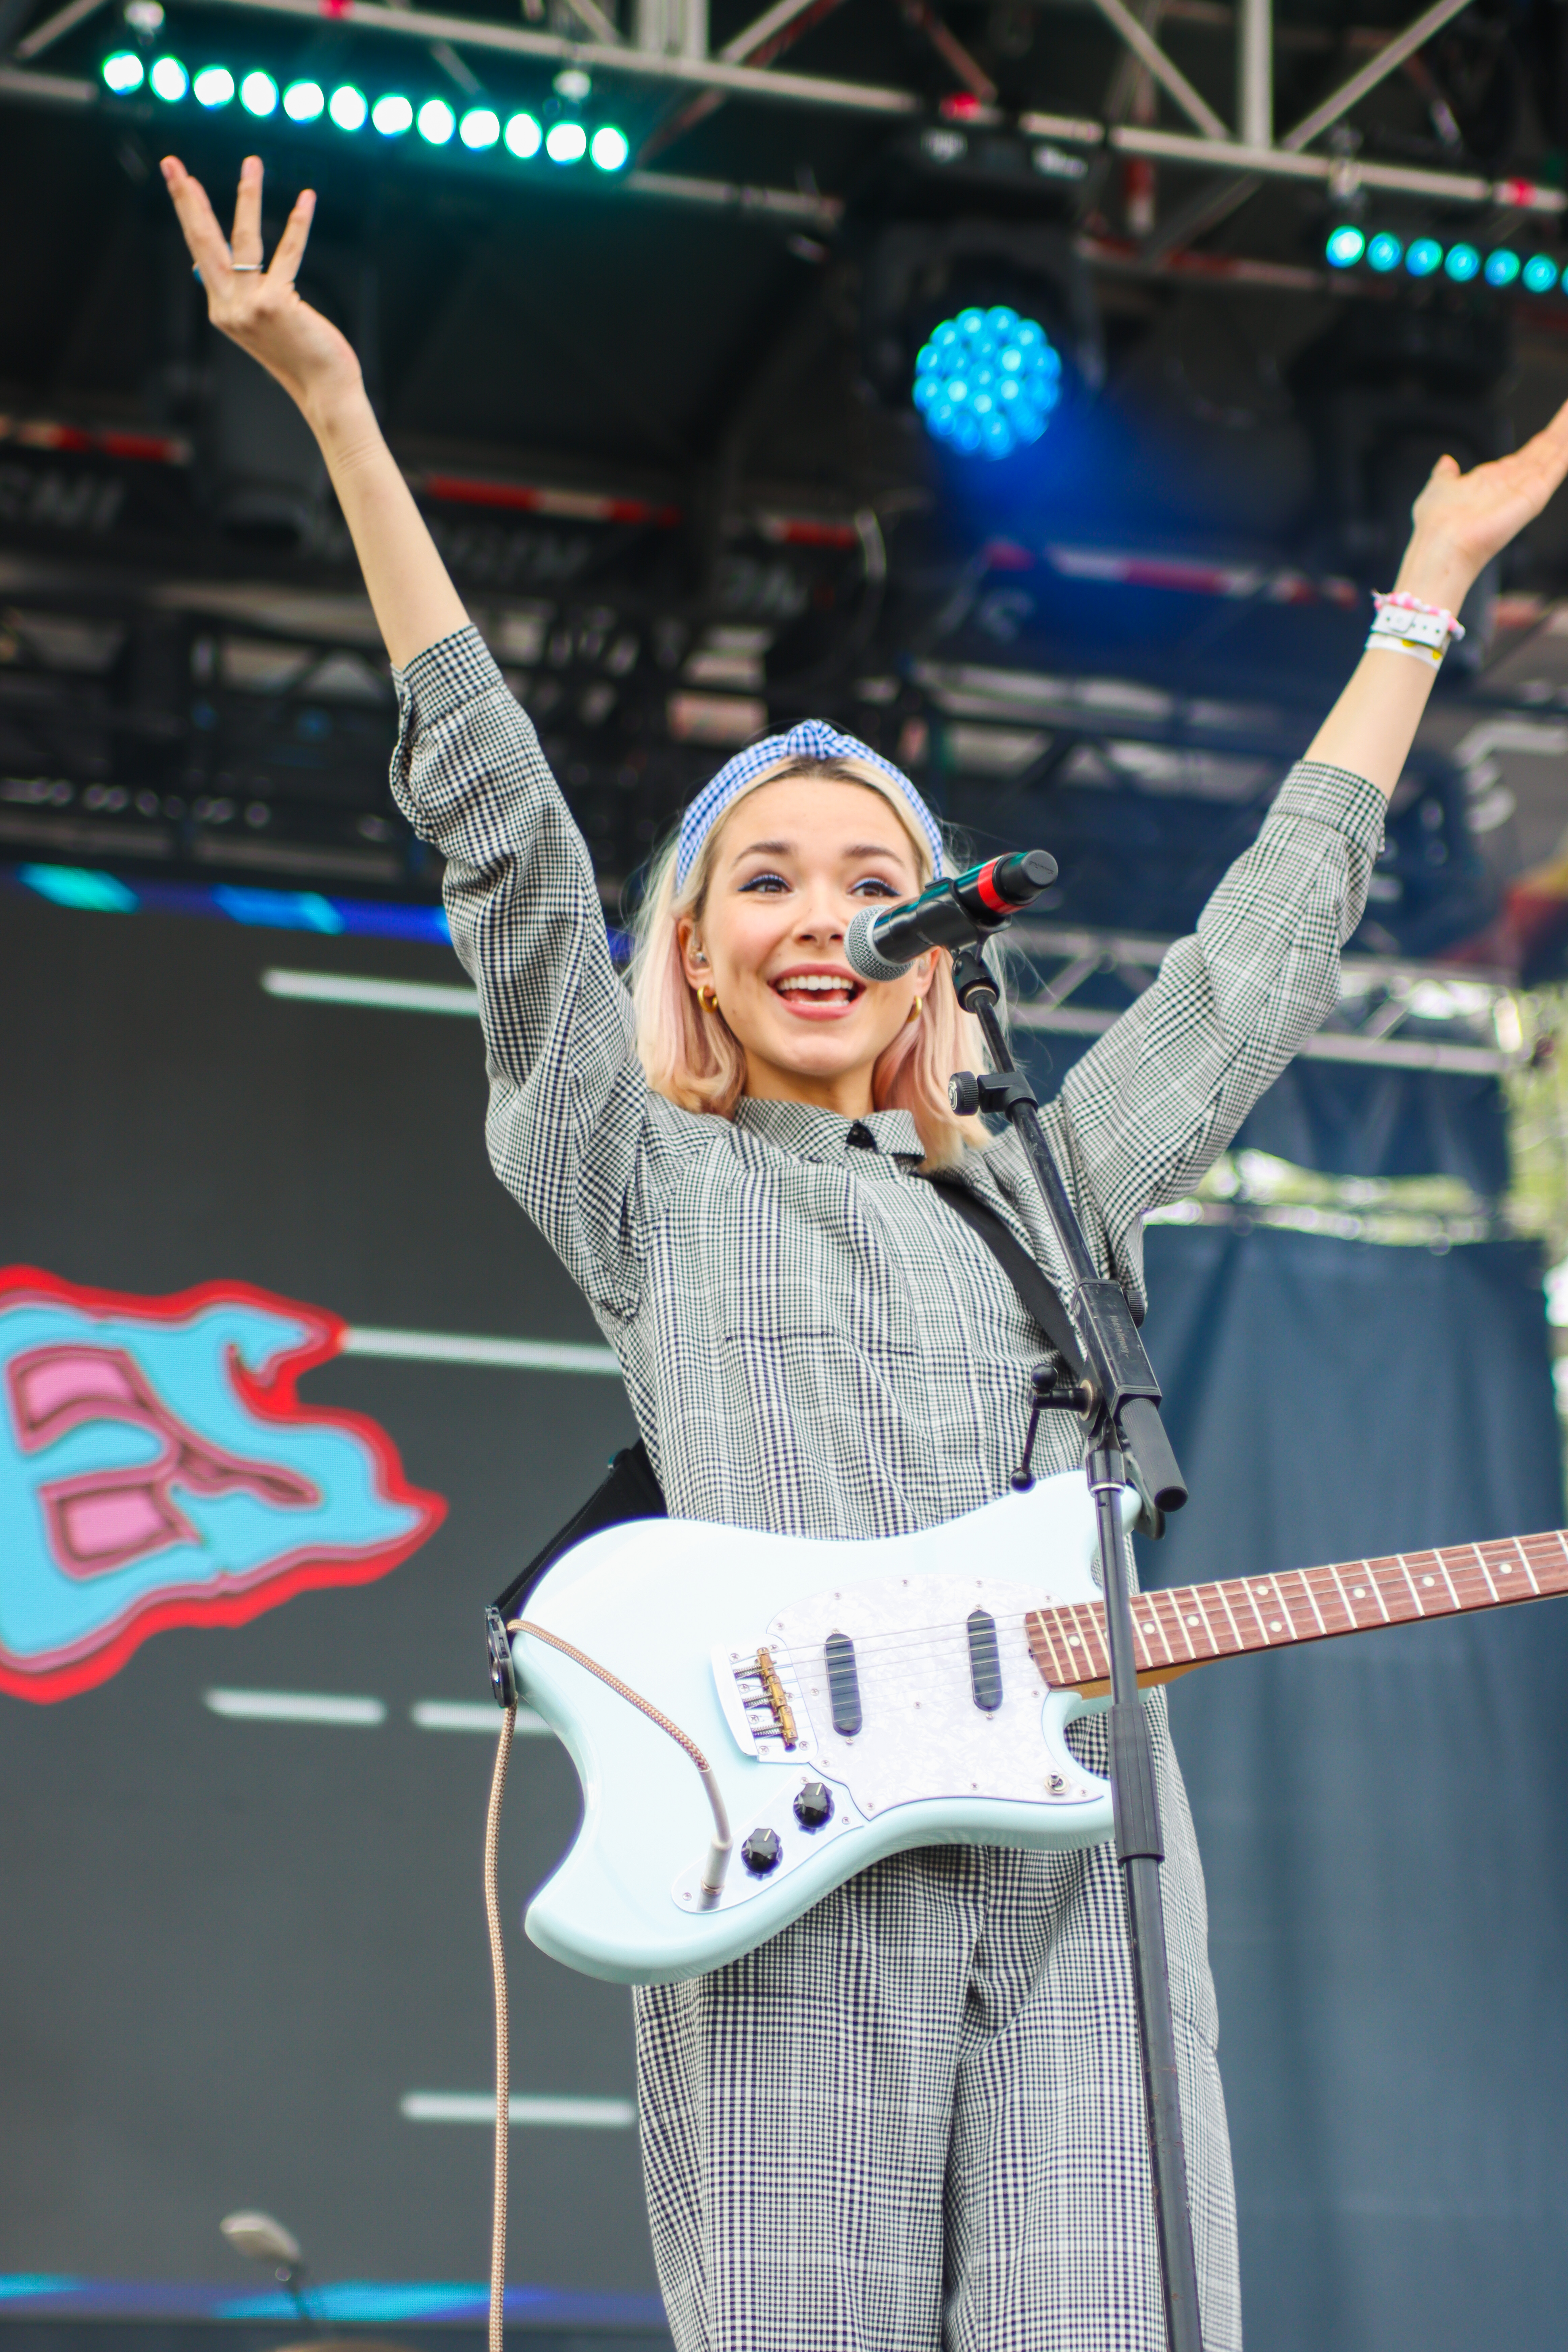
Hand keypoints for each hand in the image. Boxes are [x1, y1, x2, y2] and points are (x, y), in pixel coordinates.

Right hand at [161, 154, 362, 426]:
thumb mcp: (260, 322)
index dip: (191, 212)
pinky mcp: (276, 303)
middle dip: (187, 198)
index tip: (182, 180)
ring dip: (248, 195)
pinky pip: (288, 253)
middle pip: (203, 241)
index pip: (200, 251)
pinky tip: (305, 200)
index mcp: (221, 310)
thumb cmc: (298, 354)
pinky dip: (298, 224)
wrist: (323, 389)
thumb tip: (213, 264)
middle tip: (172, 163)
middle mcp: (228, 307)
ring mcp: (249, 306)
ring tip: (252, 163)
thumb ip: (239, 294)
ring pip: (244, 238)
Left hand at [1398, 396, 1567, 610]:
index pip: (1527, 455)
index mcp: (1495, 481)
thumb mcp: (1439, 488)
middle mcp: (1514, 483)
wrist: (1443, 547)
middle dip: (1561, 428)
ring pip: (1555, 452)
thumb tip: (1446, 462)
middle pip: (1546, 449)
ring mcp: (1527, 488)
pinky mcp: (1535, 493)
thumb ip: (1446, 475)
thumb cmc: (1437, 525)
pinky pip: (1557, 464)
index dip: (1544, 439)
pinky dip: (1566, 446)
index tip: (1559, 422)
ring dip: (1565, 430)